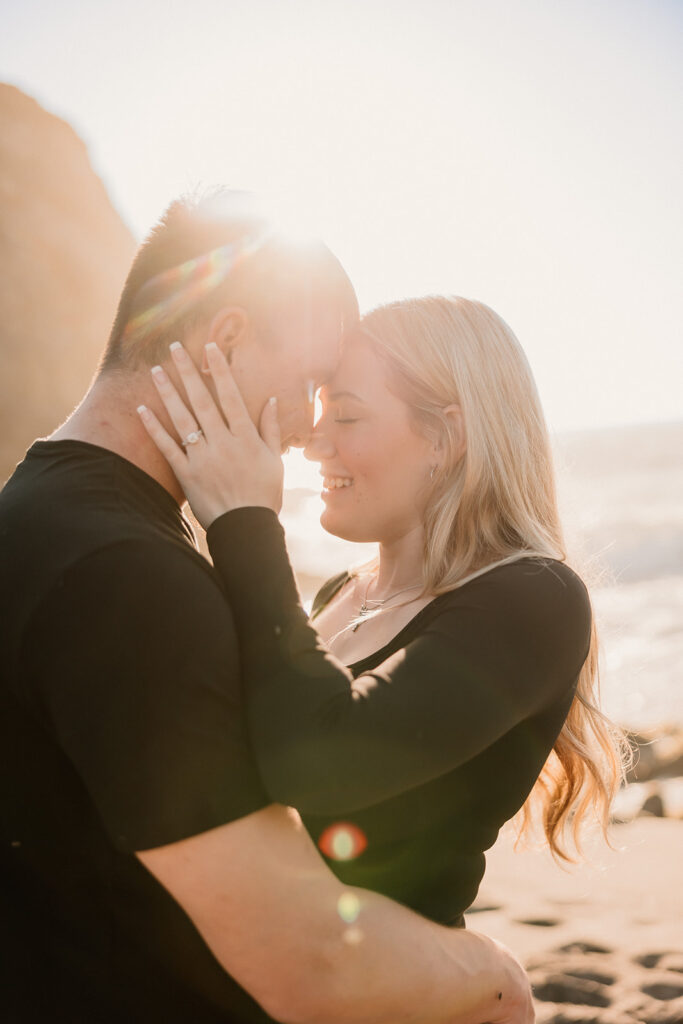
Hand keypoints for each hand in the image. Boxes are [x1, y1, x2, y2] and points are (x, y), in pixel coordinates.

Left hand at [138, 341, 283, 527]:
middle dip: (188, 372)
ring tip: (156, 370)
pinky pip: (167, 448)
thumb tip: (272, 400)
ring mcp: (202, 458)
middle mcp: (222, 443)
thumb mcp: (275, 460)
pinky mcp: (187, 474)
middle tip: (174, 347)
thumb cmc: (264, 495)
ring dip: (167, 392)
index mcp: (245, 438)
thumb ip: (271, 429)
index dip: (220, 370)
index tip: (211, 347)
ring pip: (182, 419)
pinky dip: (154, 429)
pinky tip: (142, 410)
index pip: (230, 396)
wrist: (247, 528)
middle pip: (201, 401)